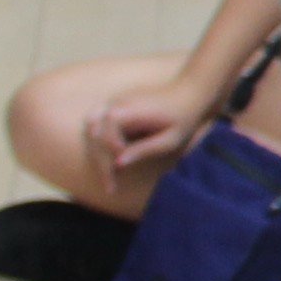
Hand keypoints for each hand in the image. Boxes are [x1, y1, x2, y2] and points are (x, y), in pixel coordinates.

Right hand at [86, 83, 212, 186]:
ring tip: (109, 177)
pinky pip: (97, 124)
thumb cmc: (183, 117)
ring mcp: (114, 101)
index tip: (119, 174)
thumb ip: (144, 150)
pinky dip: (99, 143)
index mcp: (130, 110)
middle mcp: (117, 103)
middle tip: (111, 187)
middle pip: (94, 135)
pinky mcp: (114, 105)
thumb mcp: (170, 139)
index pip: (106, 136)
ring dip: (96, 152)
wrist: (189, 93)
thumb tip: (118, 165)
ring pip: (91, 128)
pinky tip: (111, 162)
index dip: (109, 158)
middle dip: (100, 162)